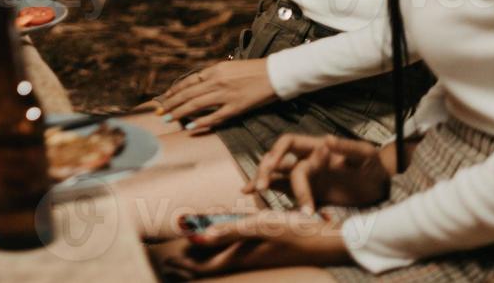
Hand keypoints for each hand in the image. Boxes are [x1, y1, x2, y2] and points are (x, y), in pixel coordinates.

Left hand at [155, 209, 348, 276]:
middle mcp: (245, 261)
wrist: (326, 241)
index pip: (203, 267)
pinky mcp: (265, 251)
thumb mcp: (258, 226)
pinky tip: (223, 238)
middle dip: (189, 265)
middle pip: (210, 267)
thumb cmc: (293, 231)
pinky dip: (222, 248)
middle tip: (171, 261)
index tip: (166, 262)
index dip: (183, 266)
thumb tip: (198, 237)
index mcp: (239, 258)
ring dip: (204, 257)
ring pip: (222, 261)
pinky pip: (235, 253)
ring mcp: (255, 257)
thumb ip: (227, 231)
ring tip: (191, 249)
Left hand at [156, 59, 276, 133]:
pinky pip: (215, 116)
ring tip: (168, 119)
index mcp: (214, 70)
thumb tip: (198, 84)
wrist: (275, 73)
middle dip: (171, 103)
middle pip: (188, 94)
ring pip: (196, 104)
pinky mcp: (236, 107)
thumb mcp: (229, 67)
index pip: (188, 82)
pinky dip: (201, 122)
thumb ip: (214, 75)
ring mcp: (226, 94)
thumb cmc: (253, 70)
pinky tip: (190, 127)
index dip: (174, 91)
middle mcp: (217, 81)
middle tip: (159, 112)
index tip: (163, 99)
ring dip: (180, 112)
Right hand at [247, 133, 392, 211]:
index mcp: (316, 148)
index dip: (277, 150)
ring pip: (277, 178)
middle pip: (277, 162)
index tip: (272, 164)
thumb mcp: (366, 155)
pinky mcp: (310, 196)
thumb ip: (348, 148)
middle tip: (262, 186)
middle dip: (266, 171)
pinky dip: (277, 201)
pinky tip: (263, 205)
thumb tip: (327, 140)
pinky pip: (290, 198)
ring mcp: (306, 180)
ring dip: (264, 183)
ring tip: (254, 193)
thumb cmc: (373, 167)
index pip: (288, 143)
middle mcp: (306, 162)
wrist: (381, 190)